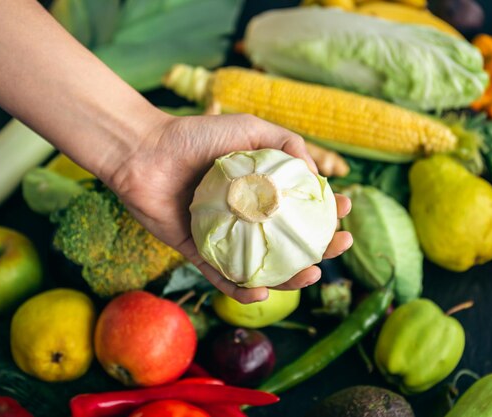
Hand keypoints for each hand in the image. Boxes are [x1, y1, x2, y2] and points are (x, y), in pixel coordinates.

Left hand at [107, 112, 352, 302]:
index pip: (302, 208)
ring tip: (309, 275)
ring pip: (263, 267)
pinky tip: (262, 294)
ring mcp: (225, 238)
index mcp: (261, 191)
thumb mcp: (249, 129)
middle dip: (320, 249)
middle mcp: (247, 217)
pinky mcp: (199, 254)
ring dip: (291, 278)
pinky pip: (224, 280)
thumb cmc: (196, 136)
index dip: (327, 213)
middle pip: (290, 242)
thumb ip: (286, 144)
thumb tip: (315, 174)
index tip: (345, 212)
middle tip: (337, 247)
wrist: (145, 153)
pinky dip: (243, 292)